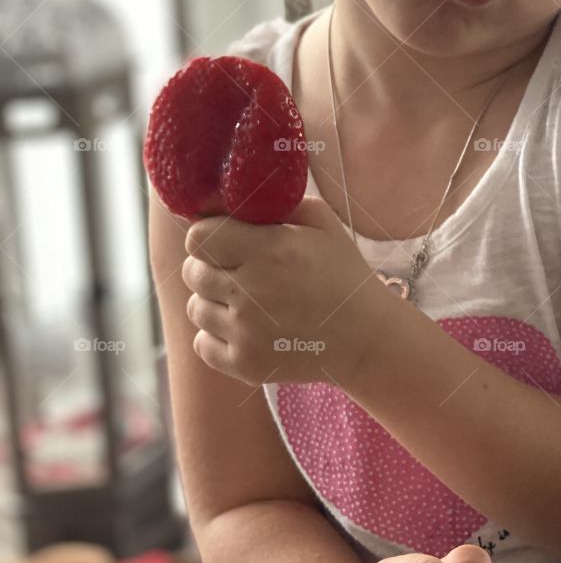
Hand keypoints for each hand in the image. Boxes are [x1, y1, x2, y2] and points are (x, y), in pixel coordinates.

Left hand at [181, 194, 381, 386]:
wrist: (365, 337)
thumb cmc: (342, 273)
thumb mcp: (321, 223)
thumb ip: (275, 205)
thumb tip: (229, 197)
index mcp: (270, 250)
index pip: (198, 238)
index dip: (207, 235)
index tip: (224, 240)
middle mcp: (252, 291)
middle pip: (192, 273)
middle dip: (209, 267)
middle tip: (238, 270)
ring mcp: (246, 332)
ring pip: (195, 308)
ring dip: (213, 301)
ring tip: (245, 300)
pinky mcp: (244, 364)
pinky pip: (201, 343)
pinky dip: (217, 335)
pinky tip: (246, 328)